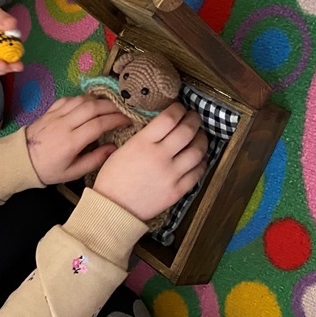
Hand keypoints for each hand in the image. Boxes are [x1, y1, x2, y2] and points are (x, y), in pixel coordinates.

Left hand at [25, 96, 130, 184]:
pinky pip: (69, 98)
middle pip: (92, 107)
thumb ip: (94, 160)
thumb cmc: (49, 169)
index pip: (99, 124)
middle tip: (124, 110)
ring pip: (81, 100)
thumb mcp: (72, 173)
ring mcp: (56, 115)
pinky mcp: (50, 110)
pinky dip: (82, 98)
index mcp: (71, 142)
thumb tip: (113, 147)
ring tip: (110, 106)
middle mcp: (64, 125)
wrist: (20, 160)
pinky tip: (90, 103)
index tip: (128, 120)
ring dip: (98, 100)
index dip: (116, 120)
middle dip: (112, 106)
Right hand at [93, 103, 207, 220]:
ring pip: (197, 150)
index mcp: (142, 144)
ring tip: (199, 136)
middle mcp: (159, 156)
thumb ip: (144, 137)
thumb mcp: (122, 150)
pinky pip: (198, 172)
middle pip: (187, 131)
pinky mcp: (177, 190)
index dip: (178, 109)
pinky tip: (198, 157)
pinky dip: (201, 161)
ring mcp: (171, 174)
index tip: (180, 108)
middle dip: (194, 119)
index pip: (169, 118)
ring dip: (202, 139)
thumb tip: (164, 126)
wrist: (114, 208)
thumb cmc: (113, 178)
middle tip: (194, 117)